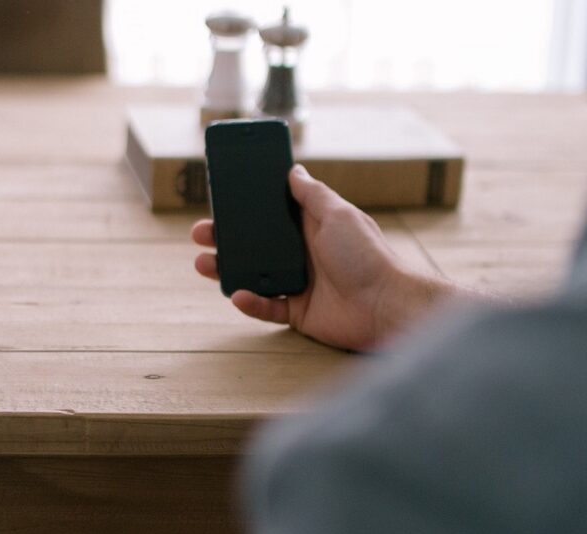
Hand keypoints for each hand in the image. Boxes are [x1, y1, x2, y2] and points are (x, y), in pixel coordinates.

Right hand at [193, 164, 455, 350]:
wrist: (385, 305)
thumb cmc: (368, 256)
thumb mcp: (339, 215)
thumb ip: (312, 194)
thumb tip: (293, 170)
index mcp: (310, 226)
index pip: (270, 212)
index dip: (246, 205)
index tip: (221, 197)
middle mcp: (301, 252)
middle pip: (254, 244)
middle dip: (224, 238)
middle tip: (201, 232)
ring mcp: (297, 282)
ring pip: (252, 274)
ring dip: (226, 269)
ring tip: (203, 263)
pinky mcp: (297, 311)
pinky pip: (266, 307)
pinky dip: (250, 302)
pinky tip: (238, 295)